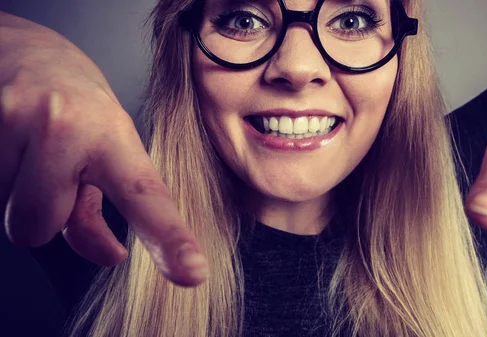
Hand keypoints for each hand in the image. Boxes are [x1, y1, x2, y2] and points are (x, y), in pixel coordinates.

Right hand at [0, 12, 207, 285]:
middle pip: (38, 226)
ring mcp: (15, 121)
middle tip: (49, 169)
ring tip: (28, 151)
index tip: (193, 271)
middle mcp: (65, 127)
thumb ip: (99, 212)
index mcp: (111, 136)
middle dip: (42, 212)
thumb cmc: (75, 107)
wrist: (24, 50)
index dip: (168, 238)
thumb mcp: (104, 150)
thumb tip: (111, 256)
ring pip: (6, 212)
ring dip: (16, 193)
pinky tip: (9, 147)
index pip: (144, 195)